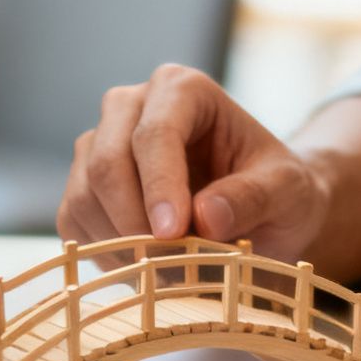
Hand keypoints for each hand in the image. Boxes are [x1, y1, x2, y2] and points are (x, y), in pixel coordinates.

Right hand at [57, 65, 329, 262]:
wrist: (261, 207)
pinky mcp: (83, 185)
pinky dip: (104, 254)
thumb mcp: (287, 191)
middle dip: (133, 222)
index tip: (173, 236)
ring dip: (120, 244)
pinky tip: (145, 267)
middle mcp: (130, 106)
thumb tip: (205, 218)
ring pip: (84, 195)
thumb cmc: (275, 189)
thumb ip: (253, 198)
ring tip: (168, 270)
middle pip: (105, 162)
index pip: (154, 134)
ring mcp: (99, 143)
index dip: (159, 188)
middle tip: (169, 267)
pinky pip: (73, 222)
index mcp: (182, 90)